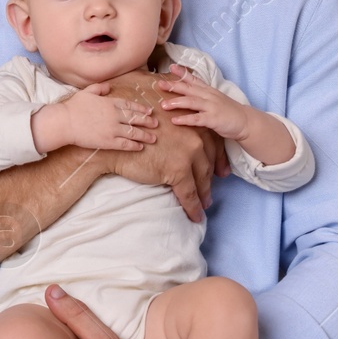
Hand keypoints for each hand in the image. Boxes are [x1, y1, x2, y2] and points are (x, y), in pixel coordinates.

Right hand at [49, 83, 157, 151]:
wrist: (65, 122)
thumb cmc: (73, 106)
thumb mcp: (87, 91)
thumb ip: (100, 88)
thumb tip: (110, 86)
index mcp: (110, 103)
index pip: (130, 105)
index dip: (141, 108)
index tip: (149, 111)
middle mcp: (114, 115)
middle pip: (135, 118)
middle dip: (147, 121)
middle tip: (156, 124)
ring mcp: (112, 129)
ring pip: (134, 132)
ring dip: (145, 135)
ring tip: (153, 138)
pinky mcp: (108, 141)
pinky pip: (125, 144)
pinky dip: (134, 145)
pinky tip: (140, 146)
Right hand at [99, 69, 226, 220]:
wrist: (115, 144)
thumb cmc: (132, 132)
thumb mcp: (160, 124)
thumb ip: (177, 131)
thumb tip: (184, 146)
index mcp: (191, 123)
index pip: (213, 142)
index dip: (219, 158)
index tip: (222, 170)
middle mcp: (194, 137)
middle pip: (209, 162)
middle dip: (213, 178)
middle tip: (213, 189)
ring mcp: (187, 154)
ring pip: (201, 179)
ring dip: (204, 194)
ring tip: (205, 204)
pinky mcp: (178, 171)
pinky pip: (189, 194)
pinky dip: (194, 207)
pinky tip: (196, 215)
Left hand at [155, 64, 249, 140]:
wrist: (245, 121)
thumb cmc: (228, 111)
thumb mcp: (215, 98)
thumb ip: (201, 94)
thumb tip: (185, 91)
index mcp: (209, 91)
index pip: (194, 79)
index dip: (183, 73)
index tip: (171, 67)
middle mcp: (209, 96)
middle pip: (189, 89)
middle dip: (174, 86)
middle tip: (159, 84)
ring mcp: (212, 107)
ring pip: (191, 102)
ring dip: (177, 102)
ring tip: (163, 105)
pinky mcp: (213, 120)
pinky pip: (197, 119)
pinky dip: (185, 119)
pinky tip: (175, 120)